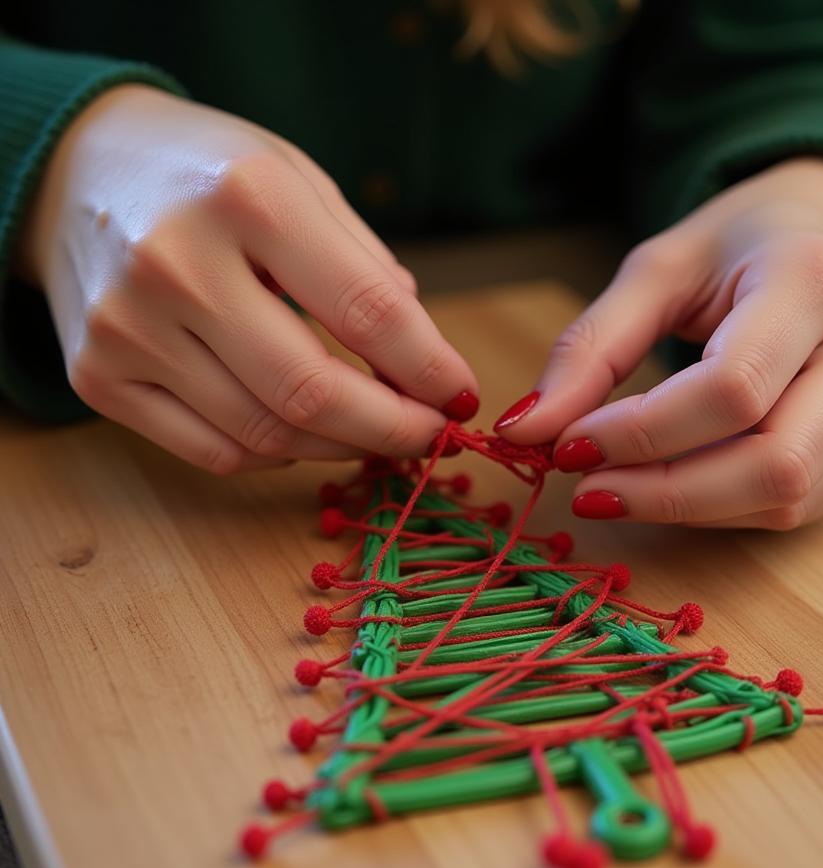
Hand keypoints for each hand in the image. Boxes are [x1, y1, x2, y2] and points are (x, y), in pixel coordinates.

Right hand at [18, 86, 477, 472]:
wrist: (77, 173)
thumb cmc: (209, 175)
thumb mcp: (300, 180)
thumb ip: (365, 264)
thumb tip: (423, 356)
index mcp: (248, 197)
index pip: (369, 312)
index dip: (430, 369)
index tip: (461, 398)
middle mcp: (176, 264)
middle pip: (312, 392)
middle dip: (393, 429)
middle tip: (430, 437)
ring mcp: (128, 329)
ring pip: (266, 436)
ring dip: (341, 447)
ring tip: (375, 433)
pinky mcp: (98, 378)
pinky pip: (216, 452)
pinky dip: (278, 455)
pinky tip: (302, 432)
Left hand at [496, 159, 822, 527]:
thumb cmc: (740, 248)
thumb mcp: (657, 271)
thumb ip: (590, 348)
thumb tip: (525, 430)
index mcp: (818, 279)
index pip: (731, 390)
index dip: (641, 434)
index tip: (567, 448)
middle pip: (773, 463)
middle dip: (665, 494)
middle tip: (587, 492)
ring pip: (786, 499)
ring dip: (687, 508)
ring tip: (620, 487)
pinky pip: (797, 507)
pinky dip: (721, 509)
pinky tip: (677, 484)